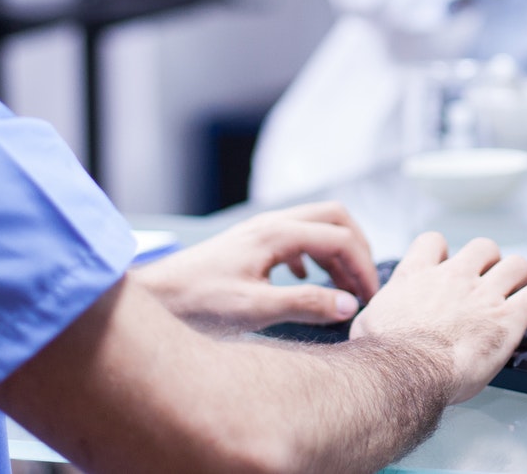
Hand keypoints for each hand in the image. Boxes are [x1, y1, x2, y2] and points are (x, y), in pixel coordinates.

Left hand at [133, 202, 379, 333]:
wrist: (154, 298)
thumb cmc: (197, 303)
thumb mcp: (255, 309)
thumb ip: (305, 303)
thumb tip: (349, 305)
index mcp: (276, 234)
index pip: (340, 236)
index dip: (363, 266)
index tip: (371, 298)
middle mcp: (271, 223)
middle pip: (334, 217)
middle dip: (357, 248)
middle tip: (364, 285)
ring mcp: (260, 231)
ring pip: (315, 226)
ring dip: (336, 253)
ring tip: (344, 289)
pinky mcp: (250, 244)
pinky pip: (296, 238)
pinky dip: (314, 256)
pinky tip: (307, 282)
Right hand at [349, 232, 526, 402]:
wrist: (403, 370)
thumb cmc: (381, 355)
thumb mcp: (367, 323)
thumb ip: (380, 313)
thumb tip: (374, 322)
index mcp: (416, 276)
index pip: (433, 242)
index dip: (446, 253)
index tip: (450, 267)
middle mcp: (453, 277)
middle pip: (484, 247)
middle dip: (492, 262)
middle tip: (494, 284)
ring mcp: (483, 295)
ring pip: (517, 265)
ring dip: (522, 279)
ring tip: (524, 296)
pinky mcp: (507, 319)